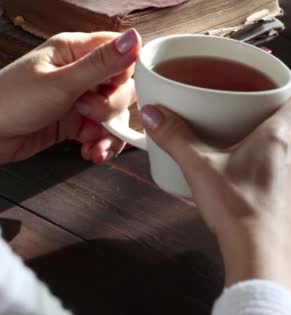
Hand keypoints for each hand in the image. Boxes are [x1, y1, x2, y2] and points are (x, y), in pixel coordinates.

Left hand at [0, 29, 141, 163]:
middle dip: (113, 107)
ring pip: (115, 113)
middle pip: (121, 87)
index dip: (126, 72)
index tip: (115, 88)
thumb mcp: (61, 83)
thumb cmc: (10, 102)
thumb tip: (133, 40)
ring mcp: (79, 99)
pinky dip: (101, 144)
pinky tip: (91, 152)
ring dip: (110, 132)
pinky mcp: (75, 122)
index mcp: (74, 51)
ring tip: (93, 143)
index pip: (120, 52)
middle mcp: (80, 73)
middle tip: (88, 112)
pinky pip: (102, 132)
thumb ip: (101, 64)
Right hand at [139, 82, 290, 300]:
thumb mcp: (200, 168)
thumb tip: (152, 113)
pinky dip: (287, 168)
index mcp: (279, 137)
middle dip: (289, 112)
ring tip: (262, 142)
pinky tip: (264, 178)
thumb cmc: (236, 207)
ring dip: (290, 141)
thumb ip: (175, 138)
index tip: (280, 84)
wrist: (262, 255)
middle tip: (264, 110)